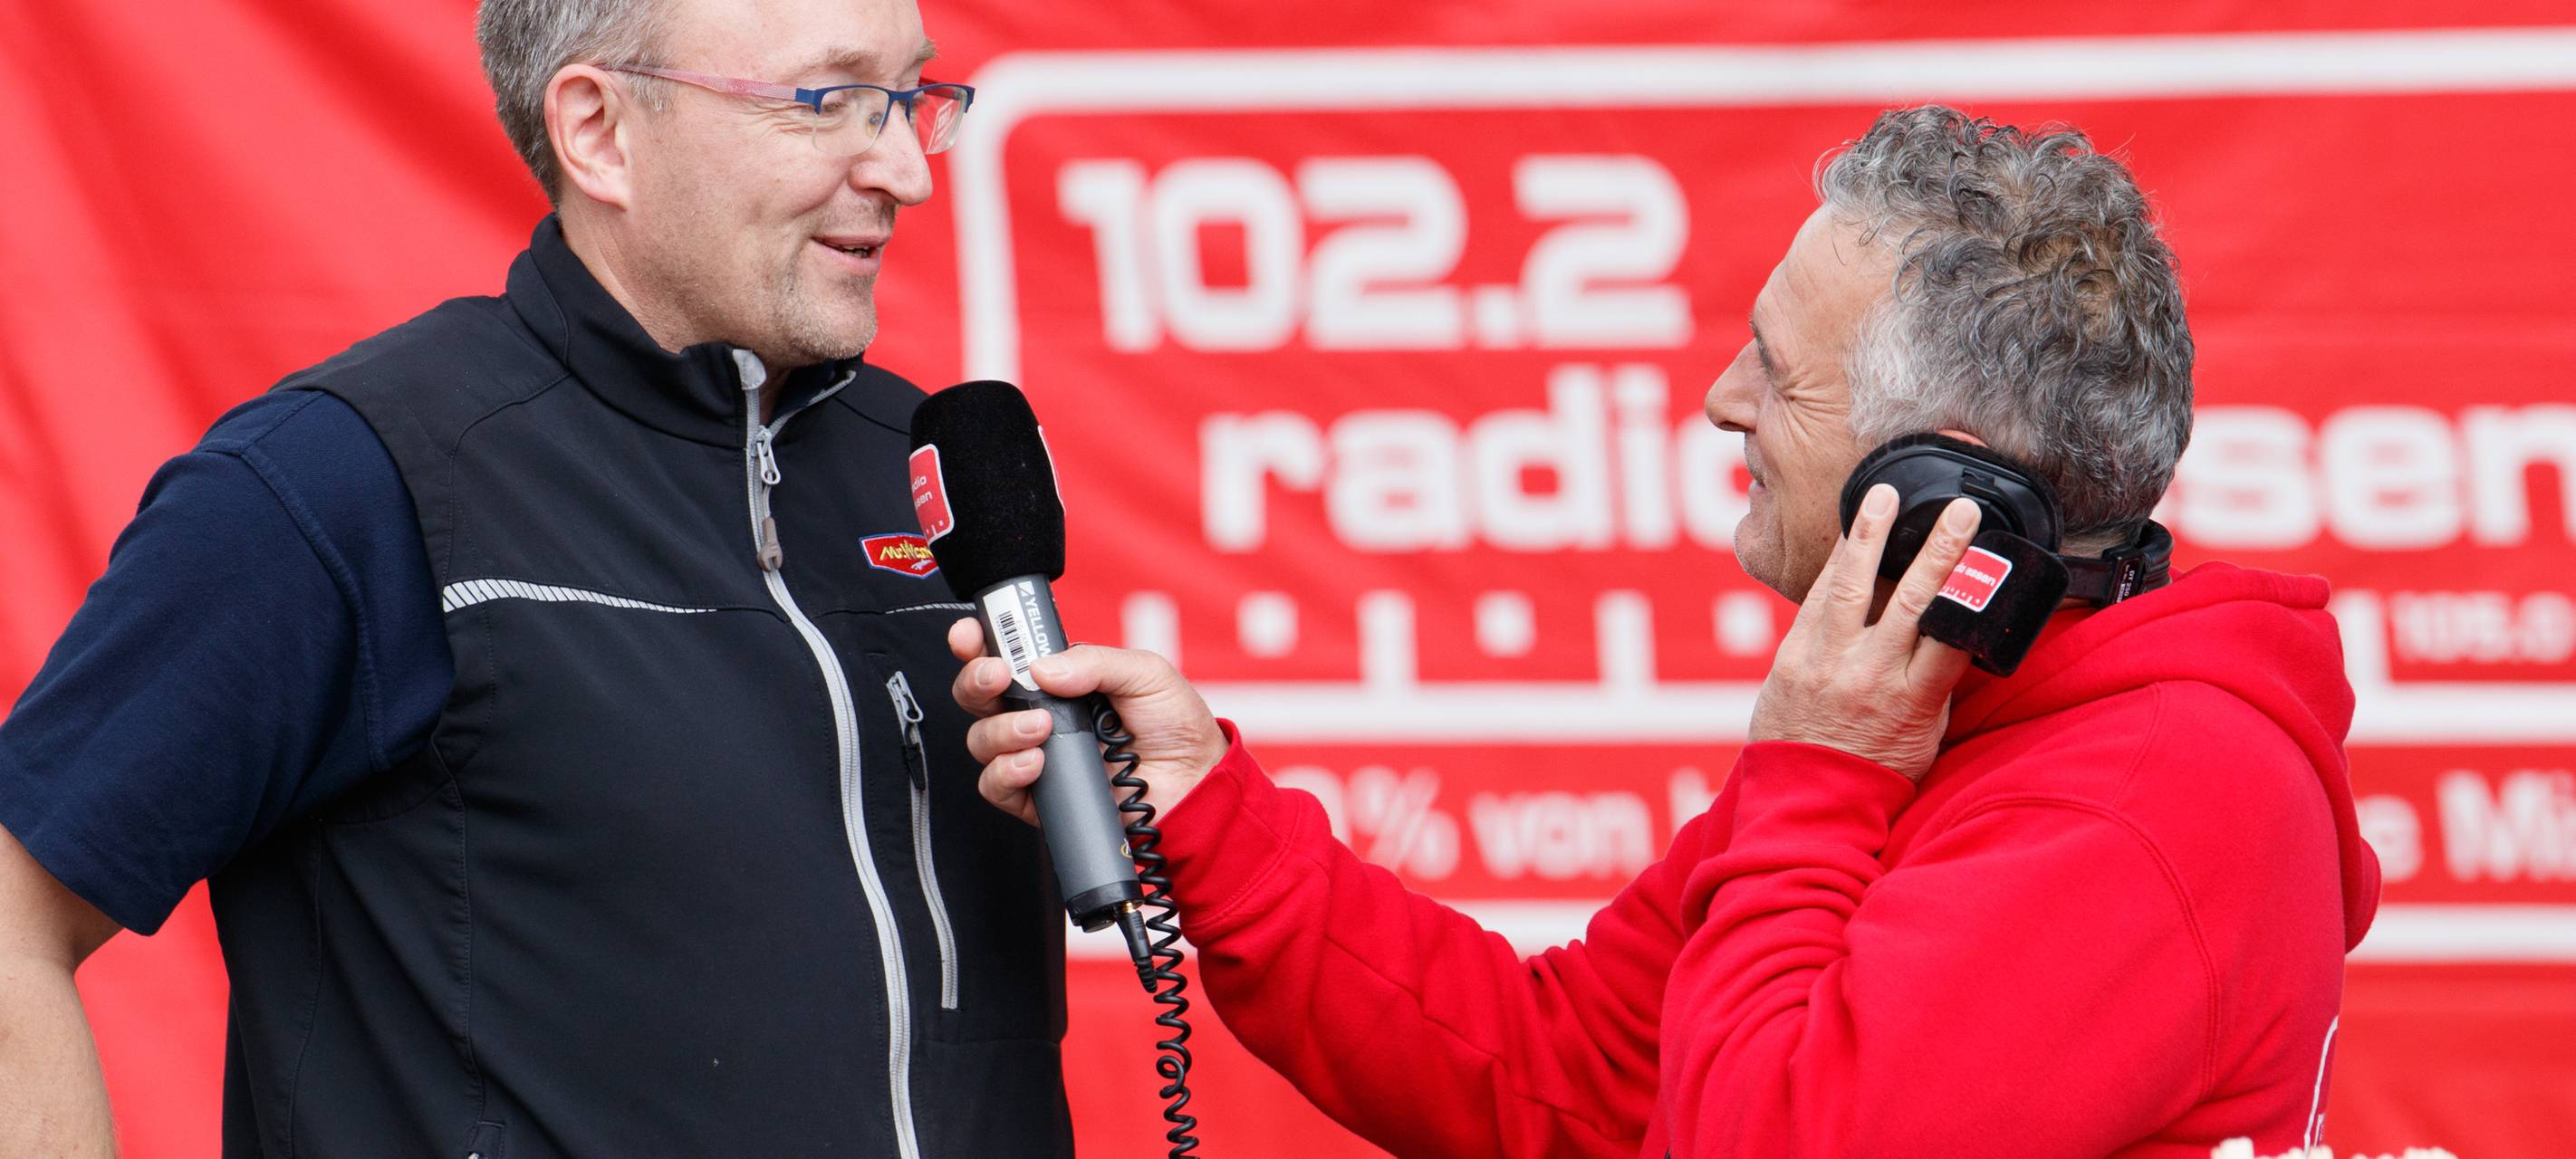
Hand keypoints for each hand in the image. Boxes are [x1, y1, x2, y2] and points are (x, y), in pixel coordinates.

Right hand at [947, 618, 1227, 824]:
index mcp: (1058, 677)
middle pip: (979, 695)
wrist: (1195, 784)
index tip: (968, 633)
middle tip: (998, 677)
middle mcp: (1038, 714)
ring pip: (982, 740)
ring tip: (1042, 730)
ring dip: (1001, 730)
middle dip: (976, 681)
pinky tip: (1036, 764)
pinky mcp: (1038, 798)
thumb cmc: (1174, 724)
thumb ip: (1095, 662)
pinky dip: (1006, 772)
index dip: (976, 642)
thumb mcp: (1144, 673)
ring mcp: (1035, 755)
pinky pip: (996, 786)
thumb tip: (1039, 667)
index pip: (1004, 655)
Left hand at [1746, 484, 1981, 780]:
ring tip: (1884, 495)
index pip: (1953, 637)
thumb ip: (1937, 681)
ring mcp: (1827, 664)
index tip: (1995, 558)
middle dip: (1941, 552)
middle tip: (1963, 511)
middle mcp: (1870, 677)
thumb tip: (1958, 629)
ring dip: (1870, 536)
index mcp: (1914, 701)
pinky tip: (1848, 533)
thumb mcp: (1926, 732)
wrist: (1806, 799)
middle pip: (1912, 603)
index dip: (1975, 595)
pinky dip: (1833, 564)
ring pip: (1852, 588)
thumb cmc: (1878, 767)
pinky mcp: (1792, 657)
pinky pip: (1815, 599)